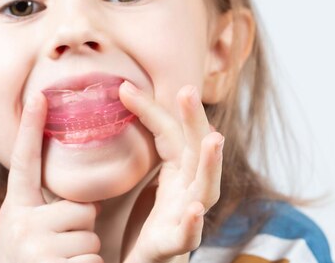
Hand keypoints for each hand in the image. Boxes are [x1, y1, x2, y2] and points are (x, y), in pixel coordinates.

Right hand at [0, 91, 103, 262]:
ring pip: (89, 236)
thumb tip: (84, 199)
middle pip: (80, 208)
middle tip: (59, 249)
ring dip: (84, 254)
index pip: (24, 162)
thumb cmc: (29, 262)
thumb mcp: (25, 230)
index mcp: (15, 209)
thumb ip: (43, 208)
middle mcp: (19, 224)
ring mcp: (33, 248)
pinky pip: (92, 261)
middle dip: (80, 230)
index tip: (39, 95)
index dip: (30, 128)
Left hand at [119, 82, 223, 262]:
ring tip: (213, 140)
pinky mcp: (172, 245)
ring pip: (206, 190)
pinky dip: (194, 223)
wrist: (143, 260)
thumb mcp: (142, 174)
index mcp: (178, 171)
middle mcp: (187, 190)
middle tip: (189, 90)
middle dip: (196, 122)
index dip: (152, 111)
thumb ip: (138, 141)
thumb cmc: (147, 218)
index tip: (125, 88)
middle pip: (197, 153)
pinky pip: (187, 235)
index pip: (171, 134)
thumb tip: (121, 92)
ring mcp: (184, 217)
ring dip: (211, 165)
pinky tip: (194, 208)